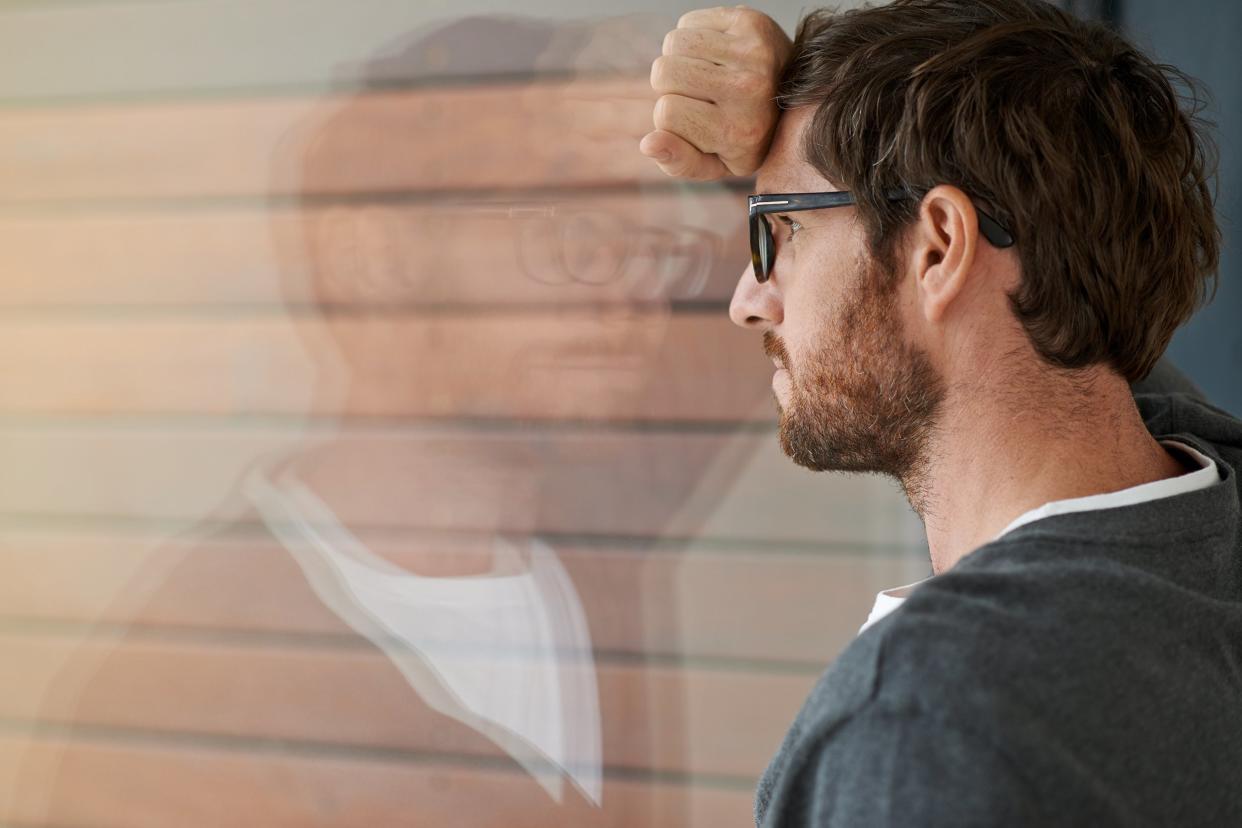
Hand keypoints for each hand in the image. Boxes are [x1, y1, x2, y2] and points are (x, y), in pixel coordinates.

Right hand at [640, 5, 791, 179]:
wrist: (795, 97)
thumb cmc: (746, 136)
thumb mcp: (715, 164)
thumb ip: (679, 162)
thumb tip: (648, 144)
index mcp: (737, 131)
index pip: (665, 112)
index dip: (670, 118)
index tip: (695, 122)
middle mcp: (748, 89)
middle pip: (664, 72)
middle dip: (670, 86)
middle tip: (697, 95)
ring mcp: (752, 51)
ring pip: (673, 43)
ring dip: (679, 59)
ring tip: (704, 74)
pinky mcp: (751, 21)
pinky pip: (688, 22)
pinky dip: (692, 37)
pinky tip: (713, 55)